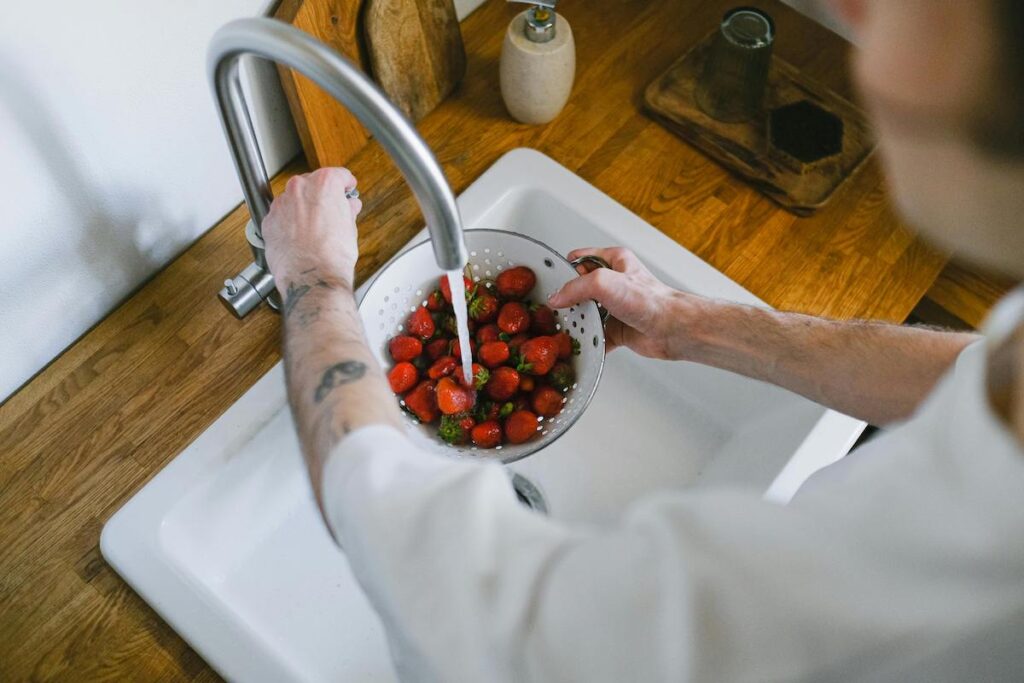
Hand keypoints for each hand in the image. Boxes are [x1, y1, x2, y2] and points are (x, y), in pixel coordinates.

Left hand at [262, 167, 362, 290]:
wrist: (312, 277)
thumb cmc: (332, 255)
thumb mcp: (349, 228)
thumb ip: (346, 211)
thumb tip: (347, 207)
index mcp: (323, 184)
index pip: (338, 175)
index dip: (346, 184)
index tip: (347, 189)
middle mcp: (299, 188)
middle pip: (312, 184)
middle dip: (321, 196)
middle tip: (332, 212)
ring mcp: (281, 204)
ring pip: (293, 199)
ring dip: (303, 209)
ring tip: (314, 228)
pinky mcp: (269, 222)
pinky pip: (280, 216)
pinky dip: (288, 223)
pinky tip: (299, 237)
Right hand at [547, 247, 711, 359]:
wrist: (672, 329)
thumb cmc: (650, 300)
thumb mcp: (605, 282)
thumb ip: (576, 287)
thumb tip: (557, 297)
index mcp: (613, 261)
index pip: (579, 260)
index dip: (564, 270)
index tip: (551, 282)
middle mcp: (614, 282)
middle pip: (579, 289)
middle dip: (568, 300)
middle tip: (557, 308)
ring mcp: (615, 306)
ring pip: (586, 314)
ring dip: (577, 322)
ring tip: (568, 327)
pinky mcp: (617, 329)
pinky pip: (595, 336)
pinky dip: (588, 342)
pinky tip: (581, 344)